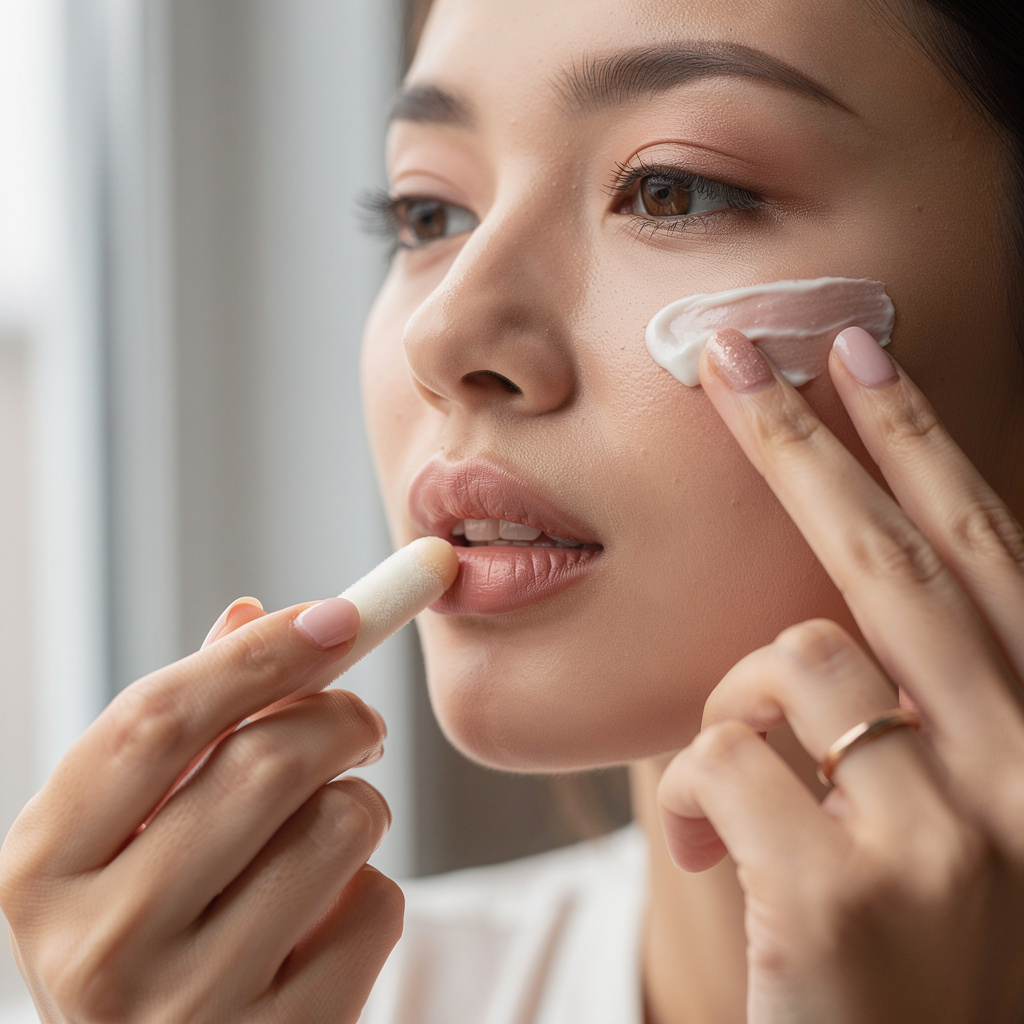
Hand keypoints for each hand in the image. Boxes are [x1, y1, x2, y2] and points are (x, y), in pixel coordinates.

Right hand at [0, 595, 400, 1023]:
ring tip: (339, 826)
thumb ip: (187, 727)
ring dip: (364, 803)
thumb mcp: (133, 834)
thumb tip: (247, 615)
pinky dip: (374, 889)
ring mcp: (187, 1008)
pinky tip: (335, 914)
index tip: (339, 615)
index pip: (158, 720)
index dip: (260, 654)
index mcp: (43, 864)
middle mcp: (99, 942)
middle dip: (341, 718)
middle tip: (360, 724)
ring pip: (338, 826)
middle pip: (265, 762)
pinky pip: (376, 909)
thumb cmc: (152, 930)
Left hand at [657, 327, 1023, 1023]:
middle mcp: (1023, 769)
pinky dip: (690, 794)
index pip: (977, 553)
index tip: (861, 352)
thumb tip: (821, 618)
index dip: (918, 444)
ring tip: (728, 796)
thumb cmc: (906, 956)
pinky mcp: (847, 889)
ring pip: (783, 666)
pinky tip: (706, 851)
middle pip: (889, 558)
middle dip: (804, 440)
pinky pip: (719, 756)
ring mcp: (947, 831)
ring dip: (729, 714)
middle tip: (733, 355)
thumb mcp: (942, 819)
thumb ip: (912, 712)